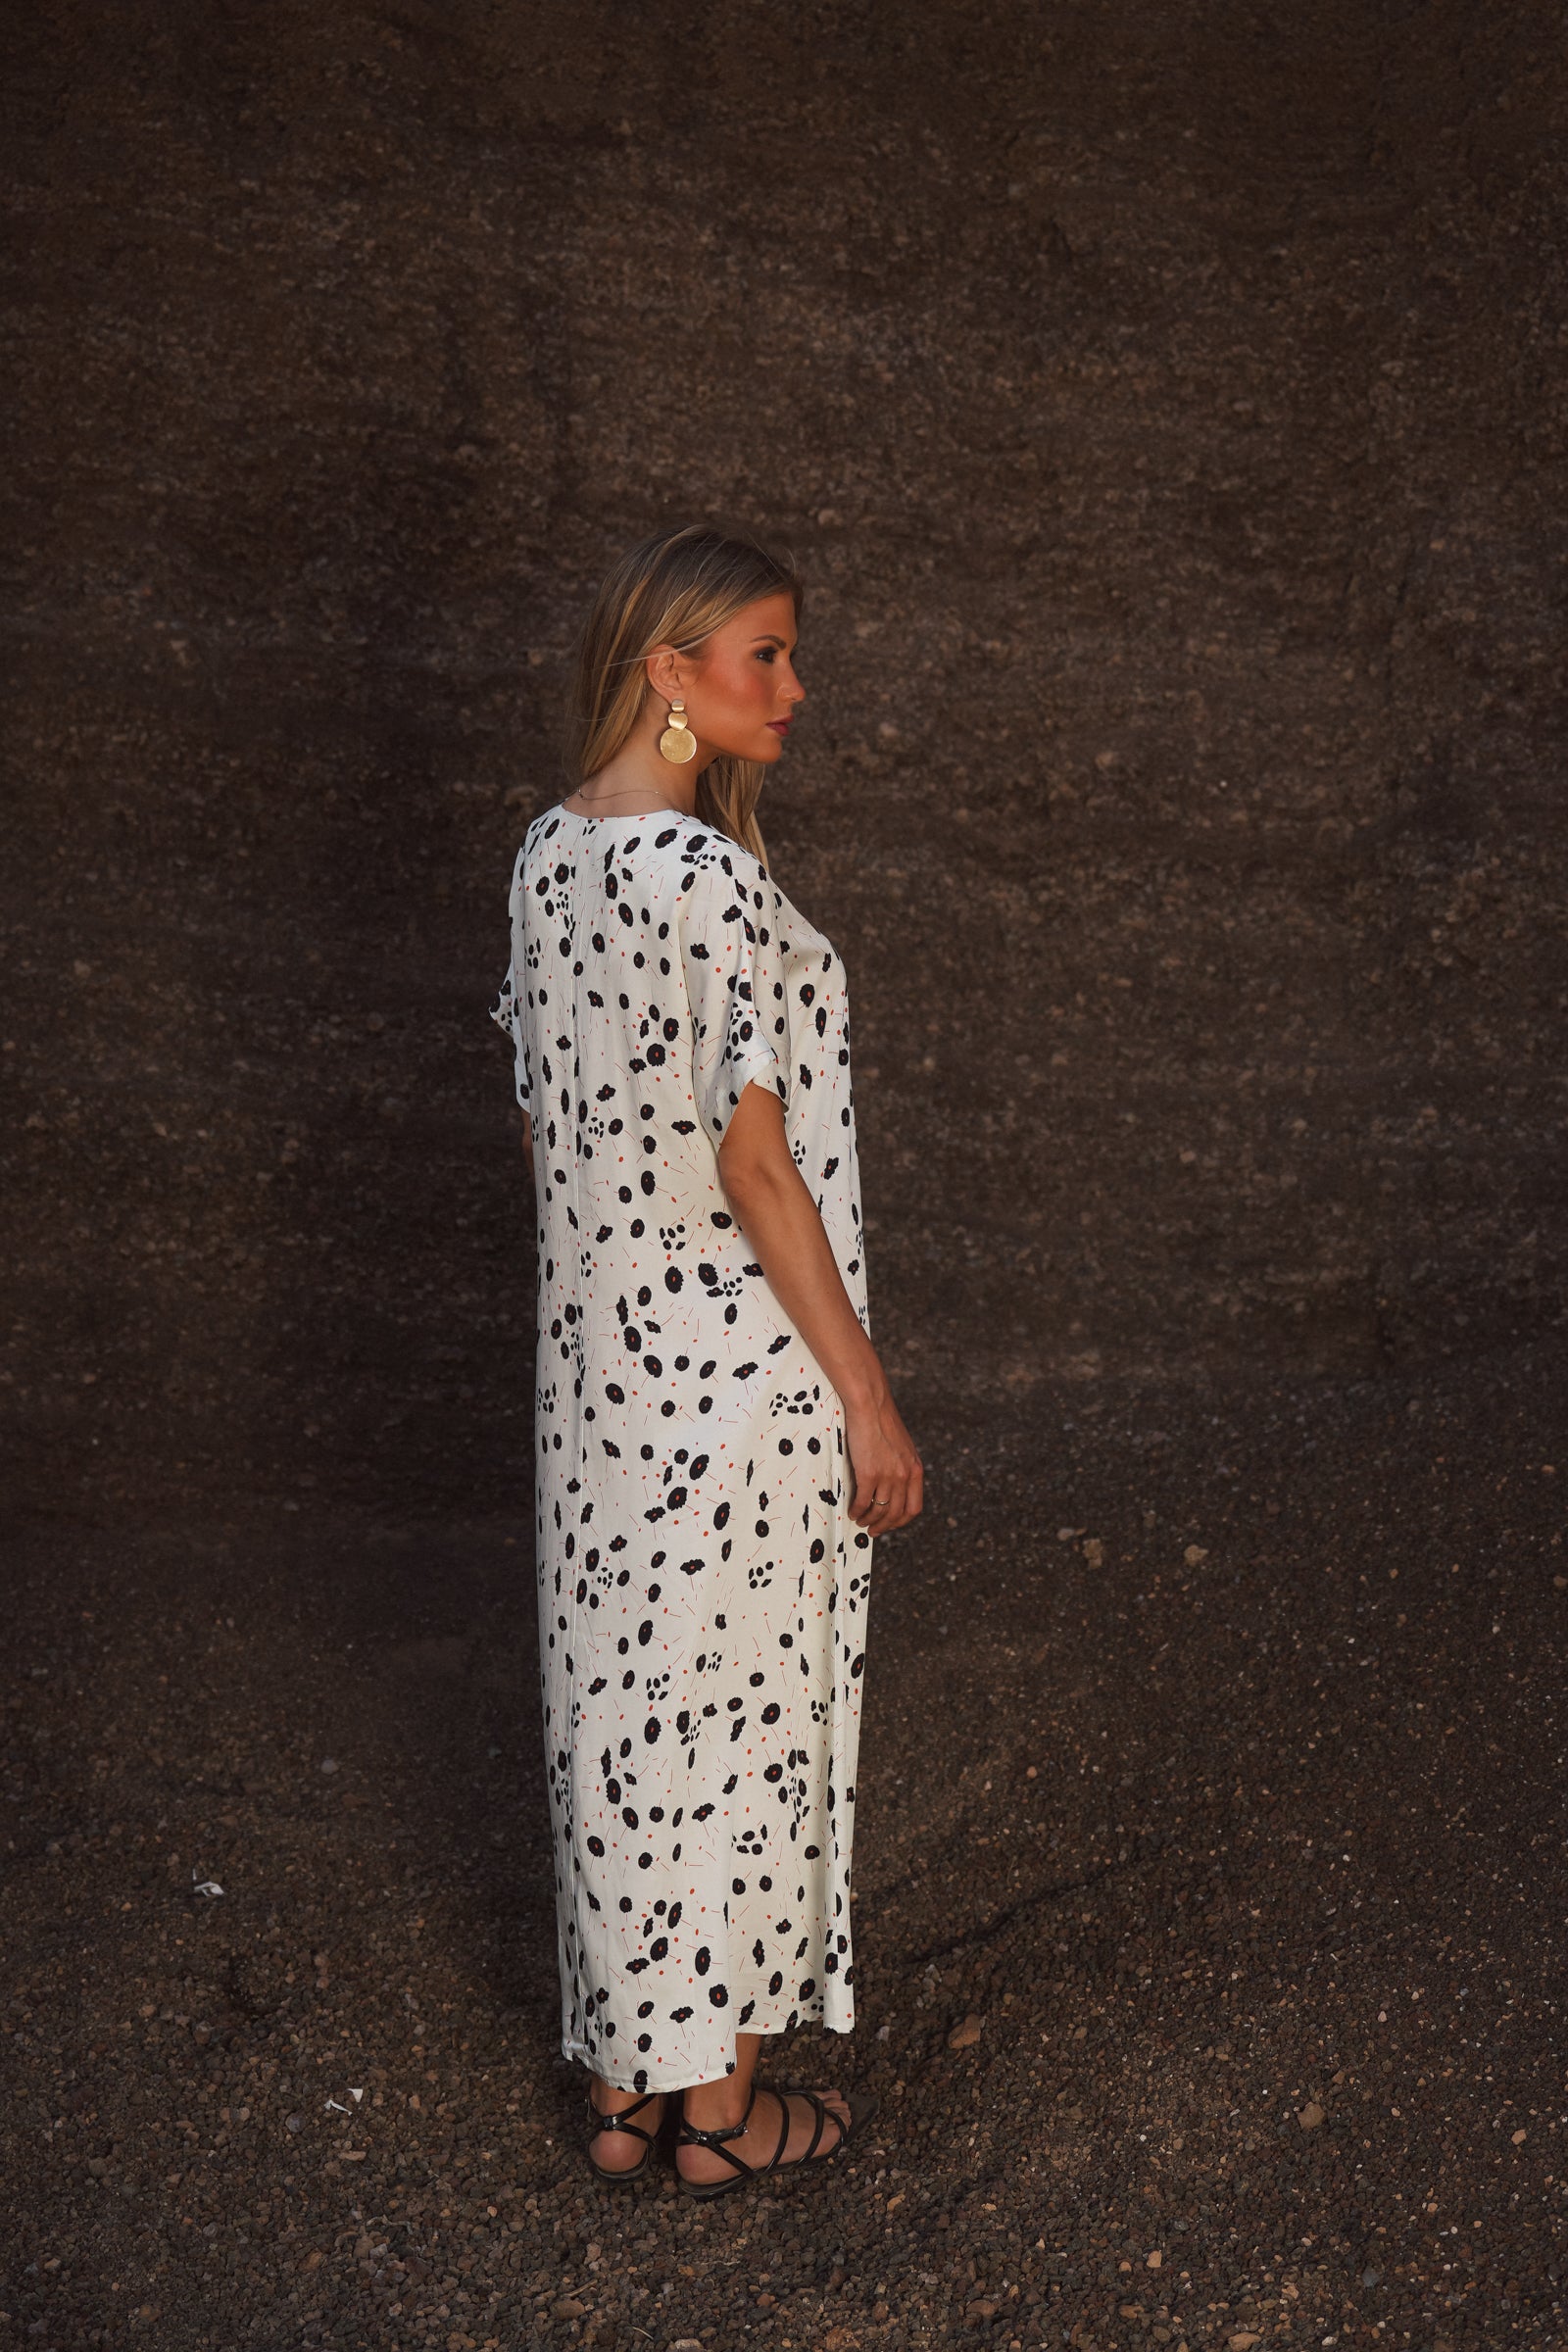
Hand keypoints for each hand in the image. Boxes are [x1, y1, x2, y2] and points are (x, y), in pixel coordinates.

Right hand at [843, 1387, 922, 1532]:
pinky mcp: (869, 1473)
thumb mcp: (902, 1446)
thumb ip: (901, 1465)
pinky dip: (857, 1510)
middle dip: (884, 1526)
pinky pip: (863, 1501)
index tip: (890, 1524)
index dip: (901, 1520)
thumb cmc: (882, 1421)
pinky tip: (852, 1511)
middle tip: (873, 1531)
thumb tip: (892, 1483)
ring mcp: (887, 1476)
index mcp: (915, 1469)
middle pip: (896, 1514)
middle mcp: (904, 1476)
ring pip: (880, 1511)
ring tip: (860, 1521)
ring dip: (869, 1520)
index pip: (913, 1507)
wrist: (870, 1404)